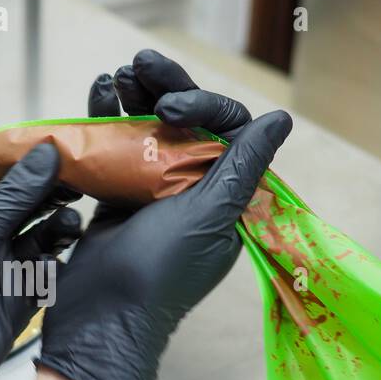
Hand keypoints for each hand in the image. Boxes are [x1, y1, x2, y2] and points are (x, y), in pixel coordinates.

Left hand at [0, 144, 80, 379]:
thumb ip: (13, 197)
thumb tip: (45, 153)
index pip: (2, 173)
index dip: (34, 160)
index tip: (70, 147)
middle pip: (28, 203)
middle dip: (56, 191)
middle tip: (89, 182)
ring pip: (42, 237)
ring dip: (60, 227)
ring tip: (73, 224)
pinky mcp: (16, 301)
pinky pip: (47, 274)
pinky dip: (61, 263)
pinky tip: (71, 254)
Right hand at [38, 48, 291, 379]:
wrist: (102, 316)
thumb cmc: (160, 272)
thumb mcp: (209, 216)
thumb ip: (243, 167)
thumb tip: (281, 120)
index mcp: (226, 197)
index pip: (227, 131)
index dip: (202, 108)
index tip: (170, 110)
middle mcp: (194, 190)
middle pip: (186, 123)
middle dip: (164, 89)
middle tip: (139, 63)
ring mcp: (154, 193)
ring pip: (150, 131)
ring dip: (134, 98)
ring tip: (116, 76)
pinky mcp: (118, 197)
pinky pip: (119, 150)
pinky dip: (108, 121)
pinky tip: (99, 94)